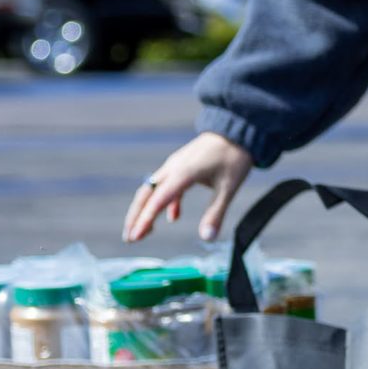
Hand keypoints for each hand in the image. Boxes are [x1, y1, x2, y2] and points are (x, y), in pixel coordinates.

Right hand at [126, 131, 253, 242]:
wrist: (237, 130)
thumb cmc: (234, 157)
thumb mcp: (228, 188)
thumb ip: (216, 213)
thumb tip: (207, 238)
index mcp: (182, 174)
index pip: (157, 201)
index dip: (144, 220)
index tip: (134, 237)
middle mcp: (173, 168)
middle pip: (146, 195)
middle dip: (136, 217)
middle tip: (129, 238)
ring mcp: (175, 165)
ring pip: (153, 190)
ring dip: (147, 211)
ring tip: (144, 232)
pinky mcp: (181, 165)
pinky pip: (167, 186)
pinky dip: (166, 203)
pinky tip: (173, 218)